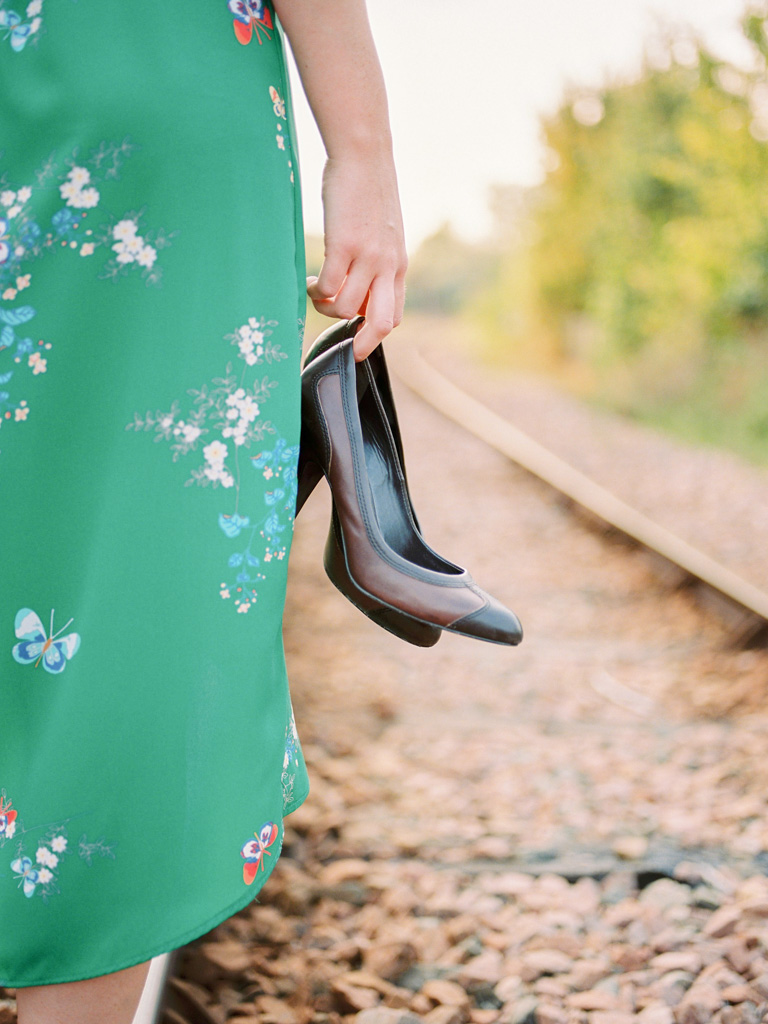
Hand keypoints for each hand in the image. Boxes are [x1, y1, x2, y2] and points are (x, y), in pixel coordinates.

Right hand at [307, 153, 407, 360]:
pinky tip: (310, 280)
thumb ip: (377, 263)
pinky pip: (328, 286)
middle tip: (346, 351)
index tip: (357, 339)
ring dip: (327, 309)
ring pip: (347, 308)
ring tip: (317, 293)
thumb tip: (358, 290)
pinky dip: (316, 291)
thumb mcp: (383, 234)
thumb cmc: (368, 193)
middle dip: (363, 344)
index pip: (394, 315)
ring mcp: (368, 257)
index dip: (375, 334)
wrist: (365, 156)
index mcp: (398, 266)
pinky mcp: (344, 245)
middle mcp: (387, 266)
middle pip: (383, 324)